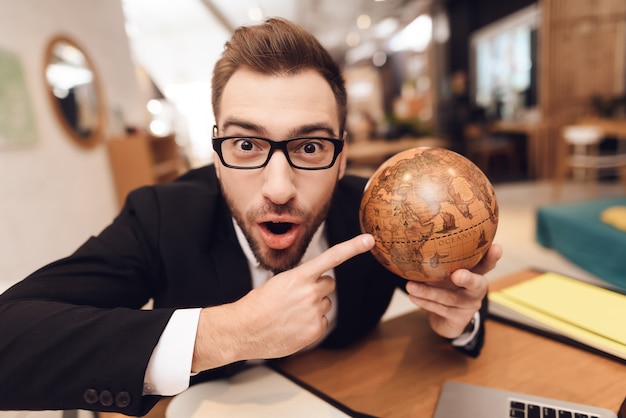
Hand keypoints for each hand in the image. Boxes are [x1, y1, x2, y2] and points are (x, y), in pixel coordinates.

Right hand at [191, 234, 374, 372]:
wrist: (243, 330)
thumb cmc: (258, 305)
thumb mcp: (278, 283)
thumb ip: (302, 281)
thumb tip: (320, 286)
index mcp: (299, 276)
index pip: (332, 257)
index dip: (352, 247)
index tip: (369, 240)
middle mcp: (310, 292)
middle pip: (328, 284)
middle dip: (316, 288)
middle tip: (295, 298)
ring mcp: (314, 312)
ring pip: (325, 303)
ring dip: (313, 306)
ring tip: (290, 313)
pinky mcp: (316, 330)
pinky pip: (322, 321)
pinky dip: (311, 323)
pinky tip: (293, 325)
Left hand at [405, 244, 502, 338]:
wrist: (446, 319)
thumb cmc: (445, 286)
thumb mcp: (446, 271)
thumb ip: (440, 258)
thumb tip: (417, 238)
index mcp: (475, 274)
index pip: (486, 264)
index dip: (492, 257)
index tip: (496, 247)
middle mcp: (476, 290)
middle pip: (477, 284)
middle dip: (468, 279)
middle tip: (457, 275)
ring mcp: (469, 306)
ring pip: (449, 298)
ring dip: (428, 292)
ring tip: (410, 286)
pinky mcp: (459, 319)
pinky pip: (440, 310)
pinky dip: (424, 302)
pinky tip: (413, 296)